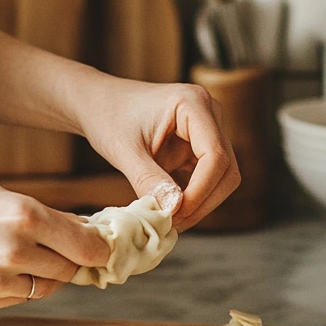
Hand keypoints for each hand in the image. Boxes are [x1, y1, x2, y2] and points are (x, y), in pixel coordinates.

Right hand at [0, 173, 110, 311]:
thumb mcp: (8, 196)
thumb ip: (51, 219)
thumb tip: (90, 234)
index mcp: (25, 215)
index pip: (87, 247)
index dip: (99, 249)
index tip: (102, 248)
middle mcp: (13, 250)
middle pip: (69, 269)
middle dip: (71, 260)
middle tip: (61, 249)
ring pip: (47, 288)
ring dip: (47, 274)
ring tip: (25, 255)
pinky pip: (19, 297)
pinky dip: (19, 285)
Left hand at [79, 79, 240, 229]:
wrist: (99, 103)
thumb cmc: (108, 117)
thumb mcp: (123, 150)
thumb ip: (148, 179)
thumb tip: (175, 209)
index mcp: (194, 103)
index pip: (214, 155)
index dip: (200, 191)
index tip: (175, 214)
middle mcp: (209, 113)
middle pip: (226, 169)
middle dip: (203, 201)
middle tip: (172, 223)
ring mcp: (208, 129)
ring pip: (222, 178)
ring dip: (200, 203)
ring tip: (168, 218)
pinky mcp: (201, 146)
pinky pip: (208, 178)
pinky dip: (192, 197)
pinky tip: (169, 207)